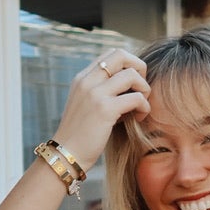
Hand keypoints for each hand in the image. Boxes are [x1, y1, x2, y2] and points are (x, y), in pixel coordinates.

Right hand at [51, 48, 150, 172]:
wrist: (65, 156)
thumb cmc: (80, 136)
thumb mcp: (86, 106)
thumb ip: (102, 92)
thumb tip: (129, 88)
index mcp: (82, 78)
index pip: (111, 54)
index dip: (128, 64)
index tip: (132, 84)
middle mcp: (87, 81)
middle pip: (121, 54)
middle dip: (139, 68)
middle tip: (141, 89)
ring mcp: (95, 94)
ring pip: (132, 75)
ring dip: (144, 90)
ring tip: (140, 107)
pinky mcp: (105, 110)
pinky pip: (136, 98)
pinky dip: (144, 107)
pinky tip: (139, 118)